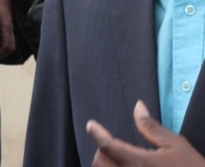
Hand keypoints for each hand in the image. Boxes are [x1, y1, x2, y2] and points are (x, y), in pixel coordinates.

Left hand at [0, 0, 14, 60]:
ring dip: (4, 49)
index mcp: (6, 28)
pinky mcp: (8, 23)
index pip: (6, 46)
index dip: (0, 54)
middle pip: (11, 47)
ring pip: (10, 42)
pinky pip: (8, 37)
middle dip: (4, 54)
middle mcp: (10, 28)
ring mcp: (10, 26)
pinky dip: (3, 42)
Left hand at [87, 100, 204, 165]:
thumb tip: (138, 106)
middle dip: (103, 150)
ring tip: (115, 157)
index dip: (97, 134)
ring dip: (105, 164)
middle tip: (109, 143)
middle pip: (101, 161)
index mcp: (140, 163)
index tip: (91, 125)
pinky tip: (120, 165)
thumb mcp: (175, 145)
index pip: (108, 146)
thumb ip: (151, 127)